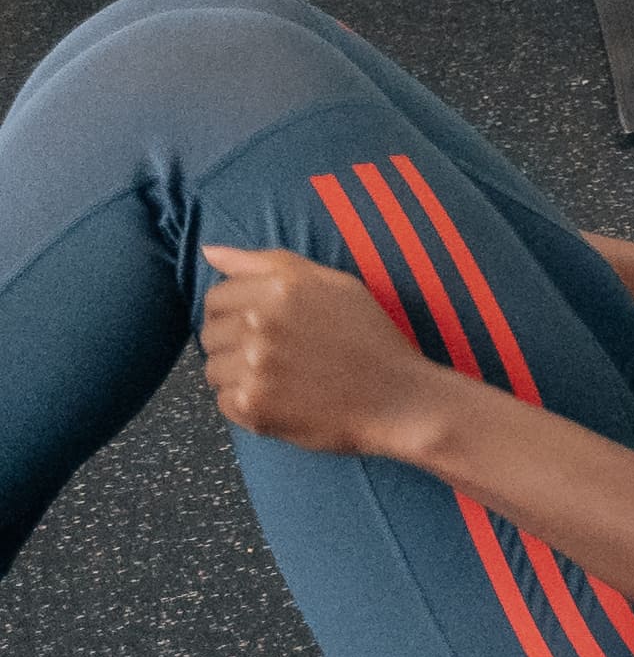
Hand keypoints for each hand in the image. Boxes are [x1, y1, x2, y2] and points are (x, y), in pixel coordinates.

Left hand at [198, 250, 461, 464]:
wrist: (399, 399)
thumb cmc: (370, 338)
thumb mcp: (333, 284)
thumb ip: (268, 262)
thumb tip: (209, 252)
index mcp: (281, 288)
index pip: (216, 298)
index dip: (236, 313)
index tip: (263, 328)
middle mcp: (262, 323)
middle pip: (210, 334)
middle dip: (235, 345)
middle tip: (277, 355)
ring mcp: (254, 366)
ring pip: (213, 370)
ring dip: (240, 376)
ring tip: (282, 379)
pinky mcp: (253, 405)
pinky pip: (224, 402)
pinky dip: (247, 404)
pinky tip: (282, 400)